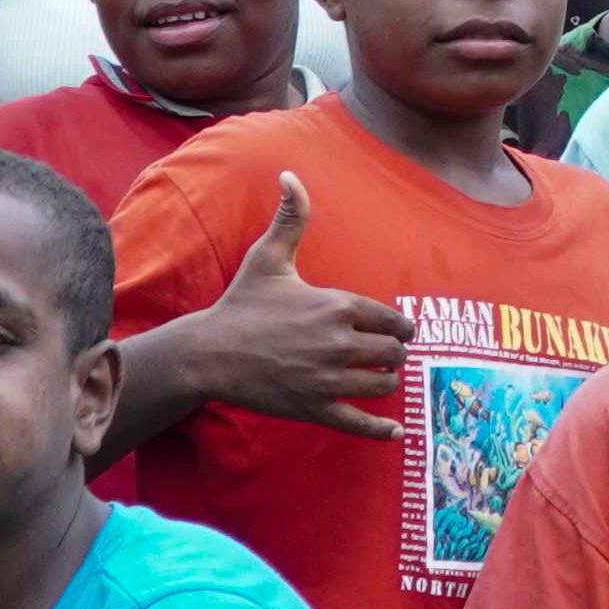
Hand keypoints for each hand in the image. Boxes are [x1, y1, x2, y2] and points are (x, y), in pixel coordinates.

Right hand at [183, 178, 408, 441]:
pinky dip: (381, 431)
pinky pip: (360, 424)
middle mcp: (340, 343)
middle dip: (392, 353)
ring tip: (376, 376)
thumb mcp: (268, 257)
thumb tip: (290, 175)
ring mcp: (328, 378)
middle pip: (394, 353)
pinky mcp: (315, 408)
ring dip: (385, 381)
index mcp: (337, 305)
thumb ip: (290, 217)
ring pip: (384, 384)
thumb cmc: (242, 304)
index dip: (398, 326)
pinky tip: (395, 432)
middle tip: (381, 353)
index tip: (392, 329)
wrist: (209, 353)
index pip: (395, 320)